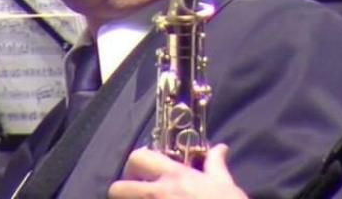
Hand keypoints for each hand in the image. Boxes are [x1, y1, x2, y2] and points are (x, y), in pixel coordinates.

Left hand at [108, 144, 248, 198]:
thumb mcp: (225, 184)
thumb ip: (215, 165)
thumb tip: (220, 148)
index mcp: (174, 177)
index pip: (138, 157)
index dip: (134, 165)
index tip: (143, 173)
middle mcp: (156, 195)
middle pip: (116, 189)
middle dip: (122, 191)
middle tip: (138, 195)